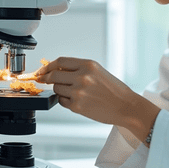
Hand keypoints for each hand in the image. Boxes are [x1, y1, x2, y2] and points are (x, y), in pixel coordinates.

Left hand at [36, 57, 159, 141]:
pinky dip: (65, 100)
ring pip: (56, 89)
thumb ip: (78, 69)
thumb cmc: (114, 90)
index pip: (60, 61)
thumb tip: (56, 70)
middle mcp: (82, 77)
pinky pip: (62, 101)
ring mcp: (79, 92)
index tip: (43, 70)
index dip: (48, 66)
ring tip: (72, 92)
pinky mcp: (77, 106)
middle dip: (47, 78)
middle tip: (45, 80)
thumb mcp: (97, 71)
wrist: (125, 106)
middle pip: (53, 75)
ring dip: (59, 90)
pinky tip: (76, 100)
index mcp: (88, 65)